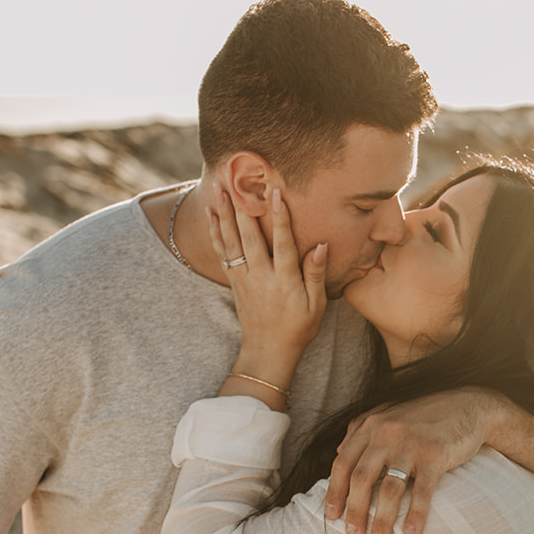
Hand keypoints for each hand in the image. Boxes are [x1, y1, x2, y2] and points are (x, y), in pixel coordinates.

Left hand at [207, 186, 327, 381]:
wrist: (268, 351)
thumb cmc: (298, 328)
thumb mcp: (315, 305)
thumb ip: (315, 274)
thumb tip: (321, 246)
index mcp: (284, 280)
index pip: (283, 244)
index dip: (280, 218)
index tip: (276, 194)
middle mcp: (261, 277)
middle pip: (250, 237)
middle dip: (242, 208)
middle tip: (234, 182)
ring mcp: (245, 279)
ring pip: (233, 242)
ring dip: (225, 214)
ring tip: (218, 190)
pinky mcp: (235, 282)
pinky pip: (223, 254)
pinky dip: (216, 234)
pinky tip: (212, 217)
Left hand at [325, 388, 502, 533]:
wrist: (469, 407)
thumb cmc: (425, 417)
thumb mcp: (389, 415)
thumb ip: (361, 430)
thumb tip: (338, 451)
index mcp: (371, 426)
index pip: (343, 463)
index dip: (336, 492)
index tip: (332, 518)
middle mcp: (386, 432)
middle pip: (362, 478)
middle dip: (355, 511)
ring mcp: (411, 443)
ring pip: (389, 488)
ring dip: (381, 519)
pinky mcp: (436, 454)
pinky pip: (423, 490)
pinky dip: (416, 514)